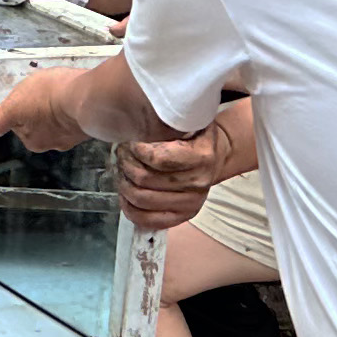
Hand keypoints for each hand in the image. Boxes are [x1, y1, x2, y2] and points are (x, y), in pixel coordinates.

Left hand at [0, 64, 92, 153]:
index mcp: (31, 139)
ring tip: (59, 89)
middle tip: (38, 91)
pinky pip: (75, 114)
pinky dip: (72, 106)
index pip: (13, 126)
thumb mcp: (15, 103)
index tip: (11, 102)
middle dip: (34, 108)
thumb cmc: (52, 98)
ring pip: (55, 118)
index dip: (10, 111)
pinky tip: (74, 93)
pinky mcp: (89, 125)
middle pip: (34, 123)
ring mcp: (72, 134)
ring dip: (54, 106)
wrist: (91, 97)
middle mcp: (51, 142)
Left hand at [117, 116, 242, 233]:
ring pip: (141, 198)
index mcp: (202, 156)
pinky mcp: (181, 217)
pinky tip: (125, 193)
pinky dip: (128, 207)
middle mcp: (198, 183)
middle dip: (125, 163)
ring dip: (124, 182)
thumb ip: (172, 120)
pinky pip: (146, 220)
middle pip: (144, 179)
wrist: (214, 157)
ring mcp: (190, 203)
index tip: (131, 142)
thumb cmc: (195, 135)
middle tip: (121, 153)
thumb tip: (143, 116)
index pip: (158, 159)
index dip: (137, 150)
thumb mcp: (191, 119)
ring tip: (122, 169)